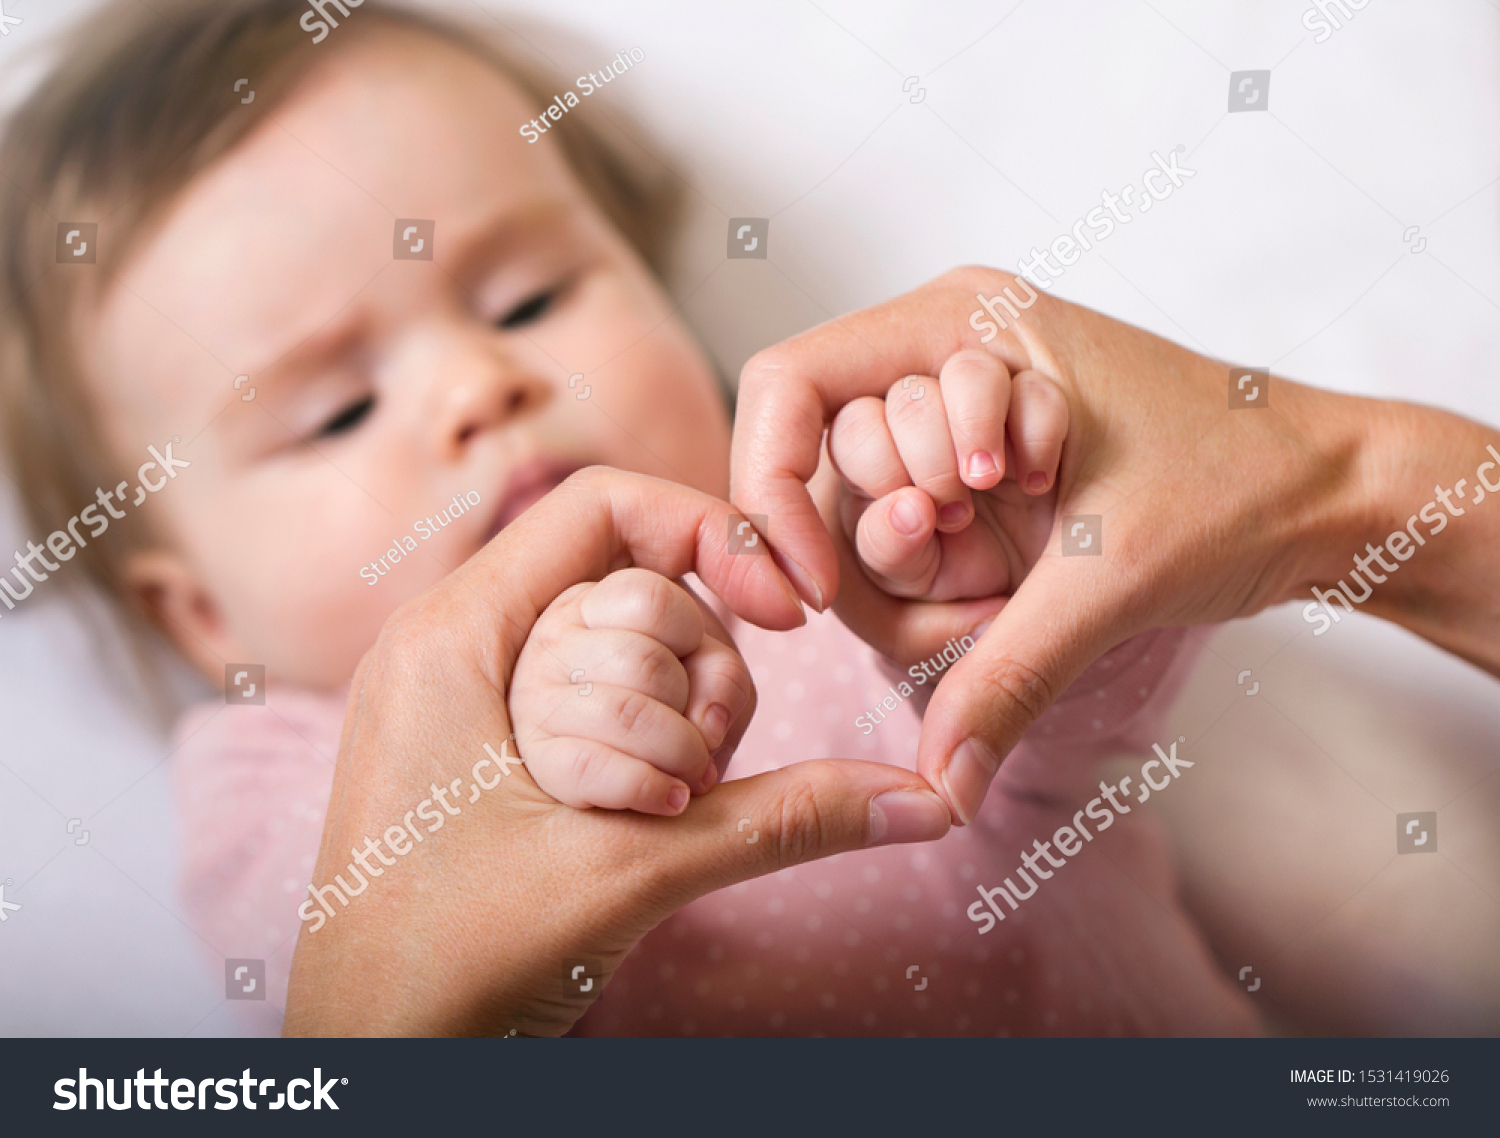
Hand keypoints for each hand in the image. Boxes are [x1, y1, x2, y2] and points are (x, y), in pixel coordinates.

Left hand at [284, 467, 950, 1036]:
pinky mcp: (488, 750)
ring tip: (667, 809)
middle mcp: (453, 645)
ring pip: (622, 650)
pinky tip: (654, 813)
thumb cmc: (451, 966)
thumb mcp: (629, 874)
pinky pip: (596, 706)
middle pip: (629, 583)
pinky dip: (646, 746)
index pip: (603, 506)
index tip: (788, 612)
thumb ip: (780, 821)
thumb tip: (926, 800)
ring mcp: (467, 699)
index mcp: (454, 634)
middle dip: (697, 667)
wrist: (369, 1064)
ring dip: (674, 722)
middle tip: (703, 770)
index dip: (711, 535)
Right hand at [510, 567, 753, 813]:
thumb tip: (707, 728)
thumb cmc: (670, 708)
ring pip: (624, 714)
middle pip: (646, 662)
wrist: (613, 780)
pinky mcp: (536, 758)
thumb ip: (722, 679)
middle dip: (693, 709)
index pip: (653, 601)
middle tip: (702, 740)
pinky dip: (648, 788)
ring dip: (680, 753)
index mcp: (594, 603)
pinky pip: (592, 769)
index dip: (692, 639)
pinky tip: (672, 800)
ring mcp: (536, 699)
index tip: (695, 667)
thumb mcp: (706, 674)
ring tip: (693, 772)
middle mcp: (553, 641)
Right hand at [732, 266, 1386, 823]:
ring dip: (925, 562)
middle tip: (977, 545)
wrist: (1334, 494)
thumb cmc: (1240, 481)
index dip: (771, 488)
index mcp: (958, 317)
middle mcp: (942, 350)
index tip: (812, 588)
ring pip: (863, 503)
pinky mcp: (979, 471)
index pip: (785, 384)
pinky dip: (942, 578)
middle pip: (823, 460)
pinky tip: (1016, 575)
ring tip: (1015, 560)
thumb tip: (939, 788)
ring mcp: (960, 414)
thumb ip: (1005, 678)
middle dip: (892, 534)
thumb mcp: (1108, 578)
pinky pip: (904, 532)